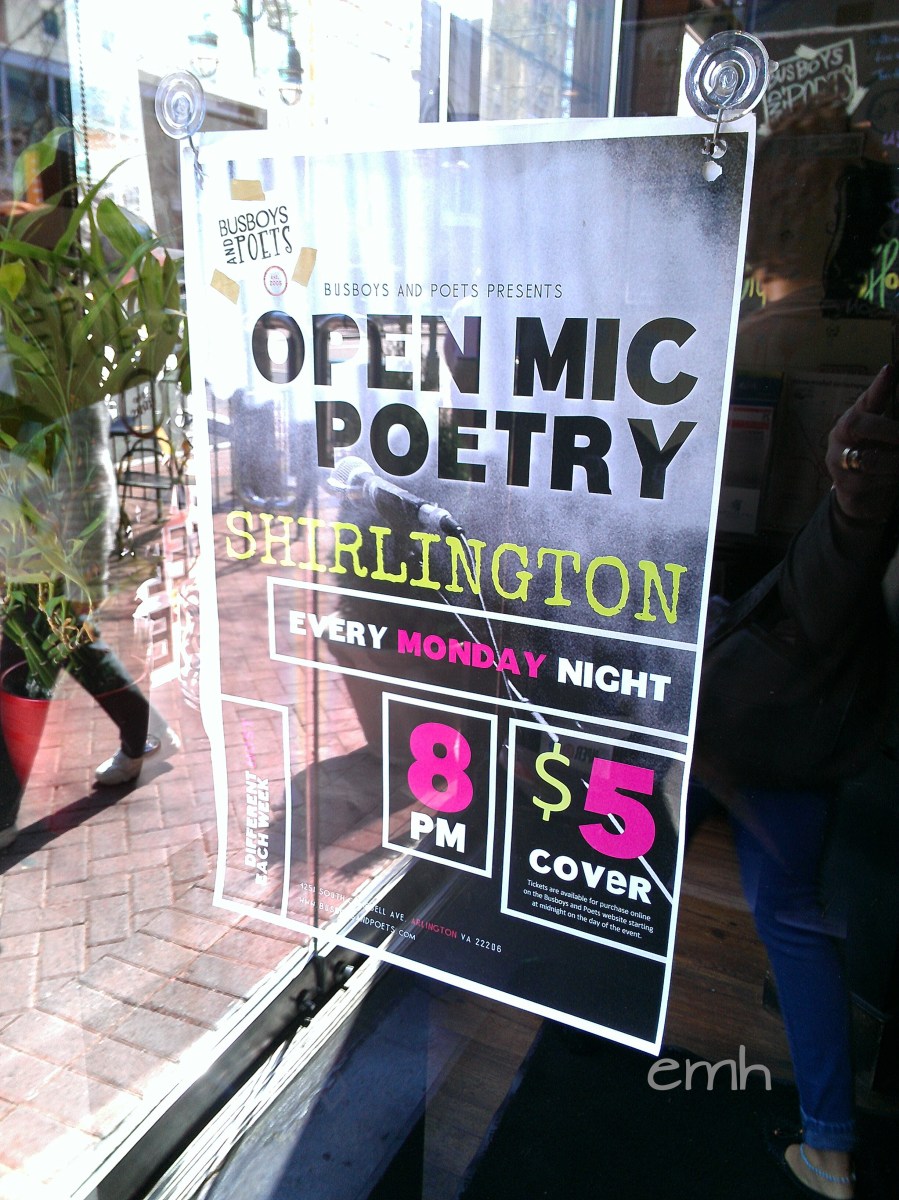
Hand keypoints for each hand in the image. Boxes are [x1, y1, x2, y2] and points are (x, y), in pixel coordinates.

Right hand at [826, 363, 898, 521]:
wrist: (858, 499)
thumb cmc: (875, 459)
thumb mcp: (883, 439)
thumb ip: (891, 426)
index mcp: (853, 421)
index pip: (866, 400)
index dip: (879, 385)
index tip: (890, 369)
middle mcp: (840, 439)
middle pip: (856, 424)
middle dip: (888, 430)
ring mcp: (839, 464)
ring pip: (871, 459)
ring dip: (896, 461)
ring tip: (898, 463)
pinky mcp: (847, 487)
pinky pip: (876, 481)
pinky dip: (893, 479)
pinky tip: (893, 479)